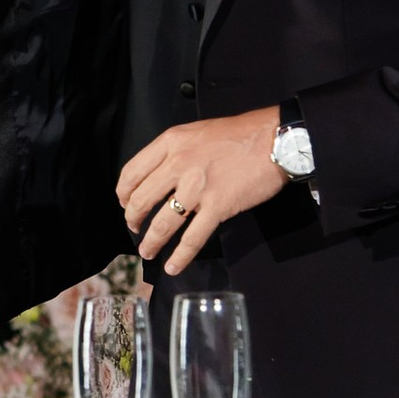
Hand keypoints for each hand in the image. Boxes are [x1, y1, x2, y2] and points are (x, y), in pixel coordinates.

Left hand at [119, 109, 285, 273]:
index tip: (125, 203)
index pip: (132, 172)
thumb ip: (175, 151)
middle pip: (141, 200)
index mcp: (171, 142)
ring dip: (151, 242)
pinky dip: (180, 256)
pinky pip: (192, 238)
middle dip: (133, 220)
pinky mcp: (218, 206)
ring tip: (147, 251)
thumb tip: (158, 175)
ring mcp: (198, 187)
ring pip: (163, 223)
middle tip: (134, 228)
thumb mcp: (197, 131)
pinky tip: (173, 266)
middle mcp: (179, 164)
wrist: (274, 140)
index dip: (123, 193)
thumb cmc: (240, 134)